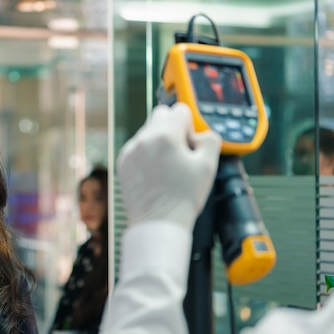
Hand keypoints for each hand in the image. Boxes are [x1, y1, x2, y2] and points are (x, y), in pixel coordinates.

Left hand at [117, 103, 221, 230]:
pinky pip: (138, 146)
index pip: (180, 110)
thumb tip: (201, 133)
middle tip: (181, 152)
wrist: (157, 223)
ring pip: (148, 131)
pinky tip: (156, 174)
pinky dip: (147, 153)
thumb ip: (210, 139)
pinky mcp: (123, 162)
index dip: (190, 126)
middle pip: (161, 114)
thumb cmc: (183, 197)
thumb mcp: (208, 166)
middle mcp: (144, 139)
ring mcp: (131, 150)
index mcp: (165, 136)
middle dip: (173, 127)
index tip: (191, 145)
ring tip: (168, 167)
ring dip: (160, 140)